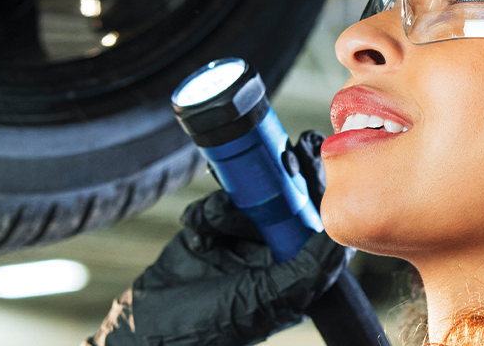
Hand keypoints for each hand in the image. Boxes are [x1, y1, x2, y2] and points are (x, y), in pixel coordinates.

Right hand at [91, 132, 350, 345]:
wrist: (147, 328)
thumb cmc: (210, 327)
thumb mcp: (263, 300)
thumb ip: (304, 271)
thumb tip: (336, 239)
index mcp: (296, 270)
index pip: (318, 220)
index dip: (319, 187)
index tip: (315, 158)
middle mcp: (275, 252)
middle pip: (290, 199)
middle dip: (285, 176)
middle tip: (284, 156)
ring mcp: (243, 239)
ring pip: (250, 198)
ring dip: (232, 209)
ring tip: (215, 234)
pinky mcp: (211, 231)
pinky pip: (215, 204)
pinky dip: (204, 217)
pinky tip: (198, 239)